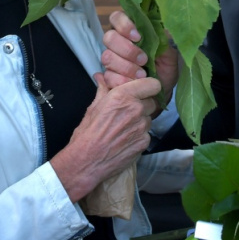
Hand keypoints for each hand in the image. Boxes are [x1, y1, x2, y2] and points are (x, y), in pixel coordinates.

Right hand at [49, 74, 159, 201]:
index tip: (144, 91)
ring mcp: (142, 127)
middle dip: (142, 105)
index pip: (153, 84)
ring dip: (140, 121)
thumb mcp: (93, 107)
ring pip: (149, 118)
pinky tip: (125, 140)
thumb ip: (103, 90)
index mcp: (123, 96)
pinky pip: (147, 134)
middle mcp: (136, 109)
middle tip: (128, 112)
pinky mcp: (144, 142)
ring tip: (124, 128)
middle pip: (151, 102)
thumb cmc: (86, 134)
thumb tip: (101, 77)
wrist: (86, 162)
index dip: (149, 87)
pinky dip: (139, 136)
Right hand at [102, 10, 178, 99]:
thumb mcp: (168, 53)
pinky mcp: (109, 76)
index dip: (124, 25)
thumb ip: (163, 40)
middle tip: (143, 59)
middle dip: (127, 49)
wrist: (162, 91)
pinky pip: (108, 76)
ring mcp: (112, 59)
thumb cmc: (165, 68)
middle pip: (109, 37)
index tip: (138, 37)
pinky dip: (122, 80)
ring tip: (142, 74)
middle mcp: (118, 42)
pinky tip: (134, 83)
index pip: (117, 18)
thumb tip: (159, 28)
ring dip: (126, 66)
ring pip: (107, 57)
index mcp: (131, 31)